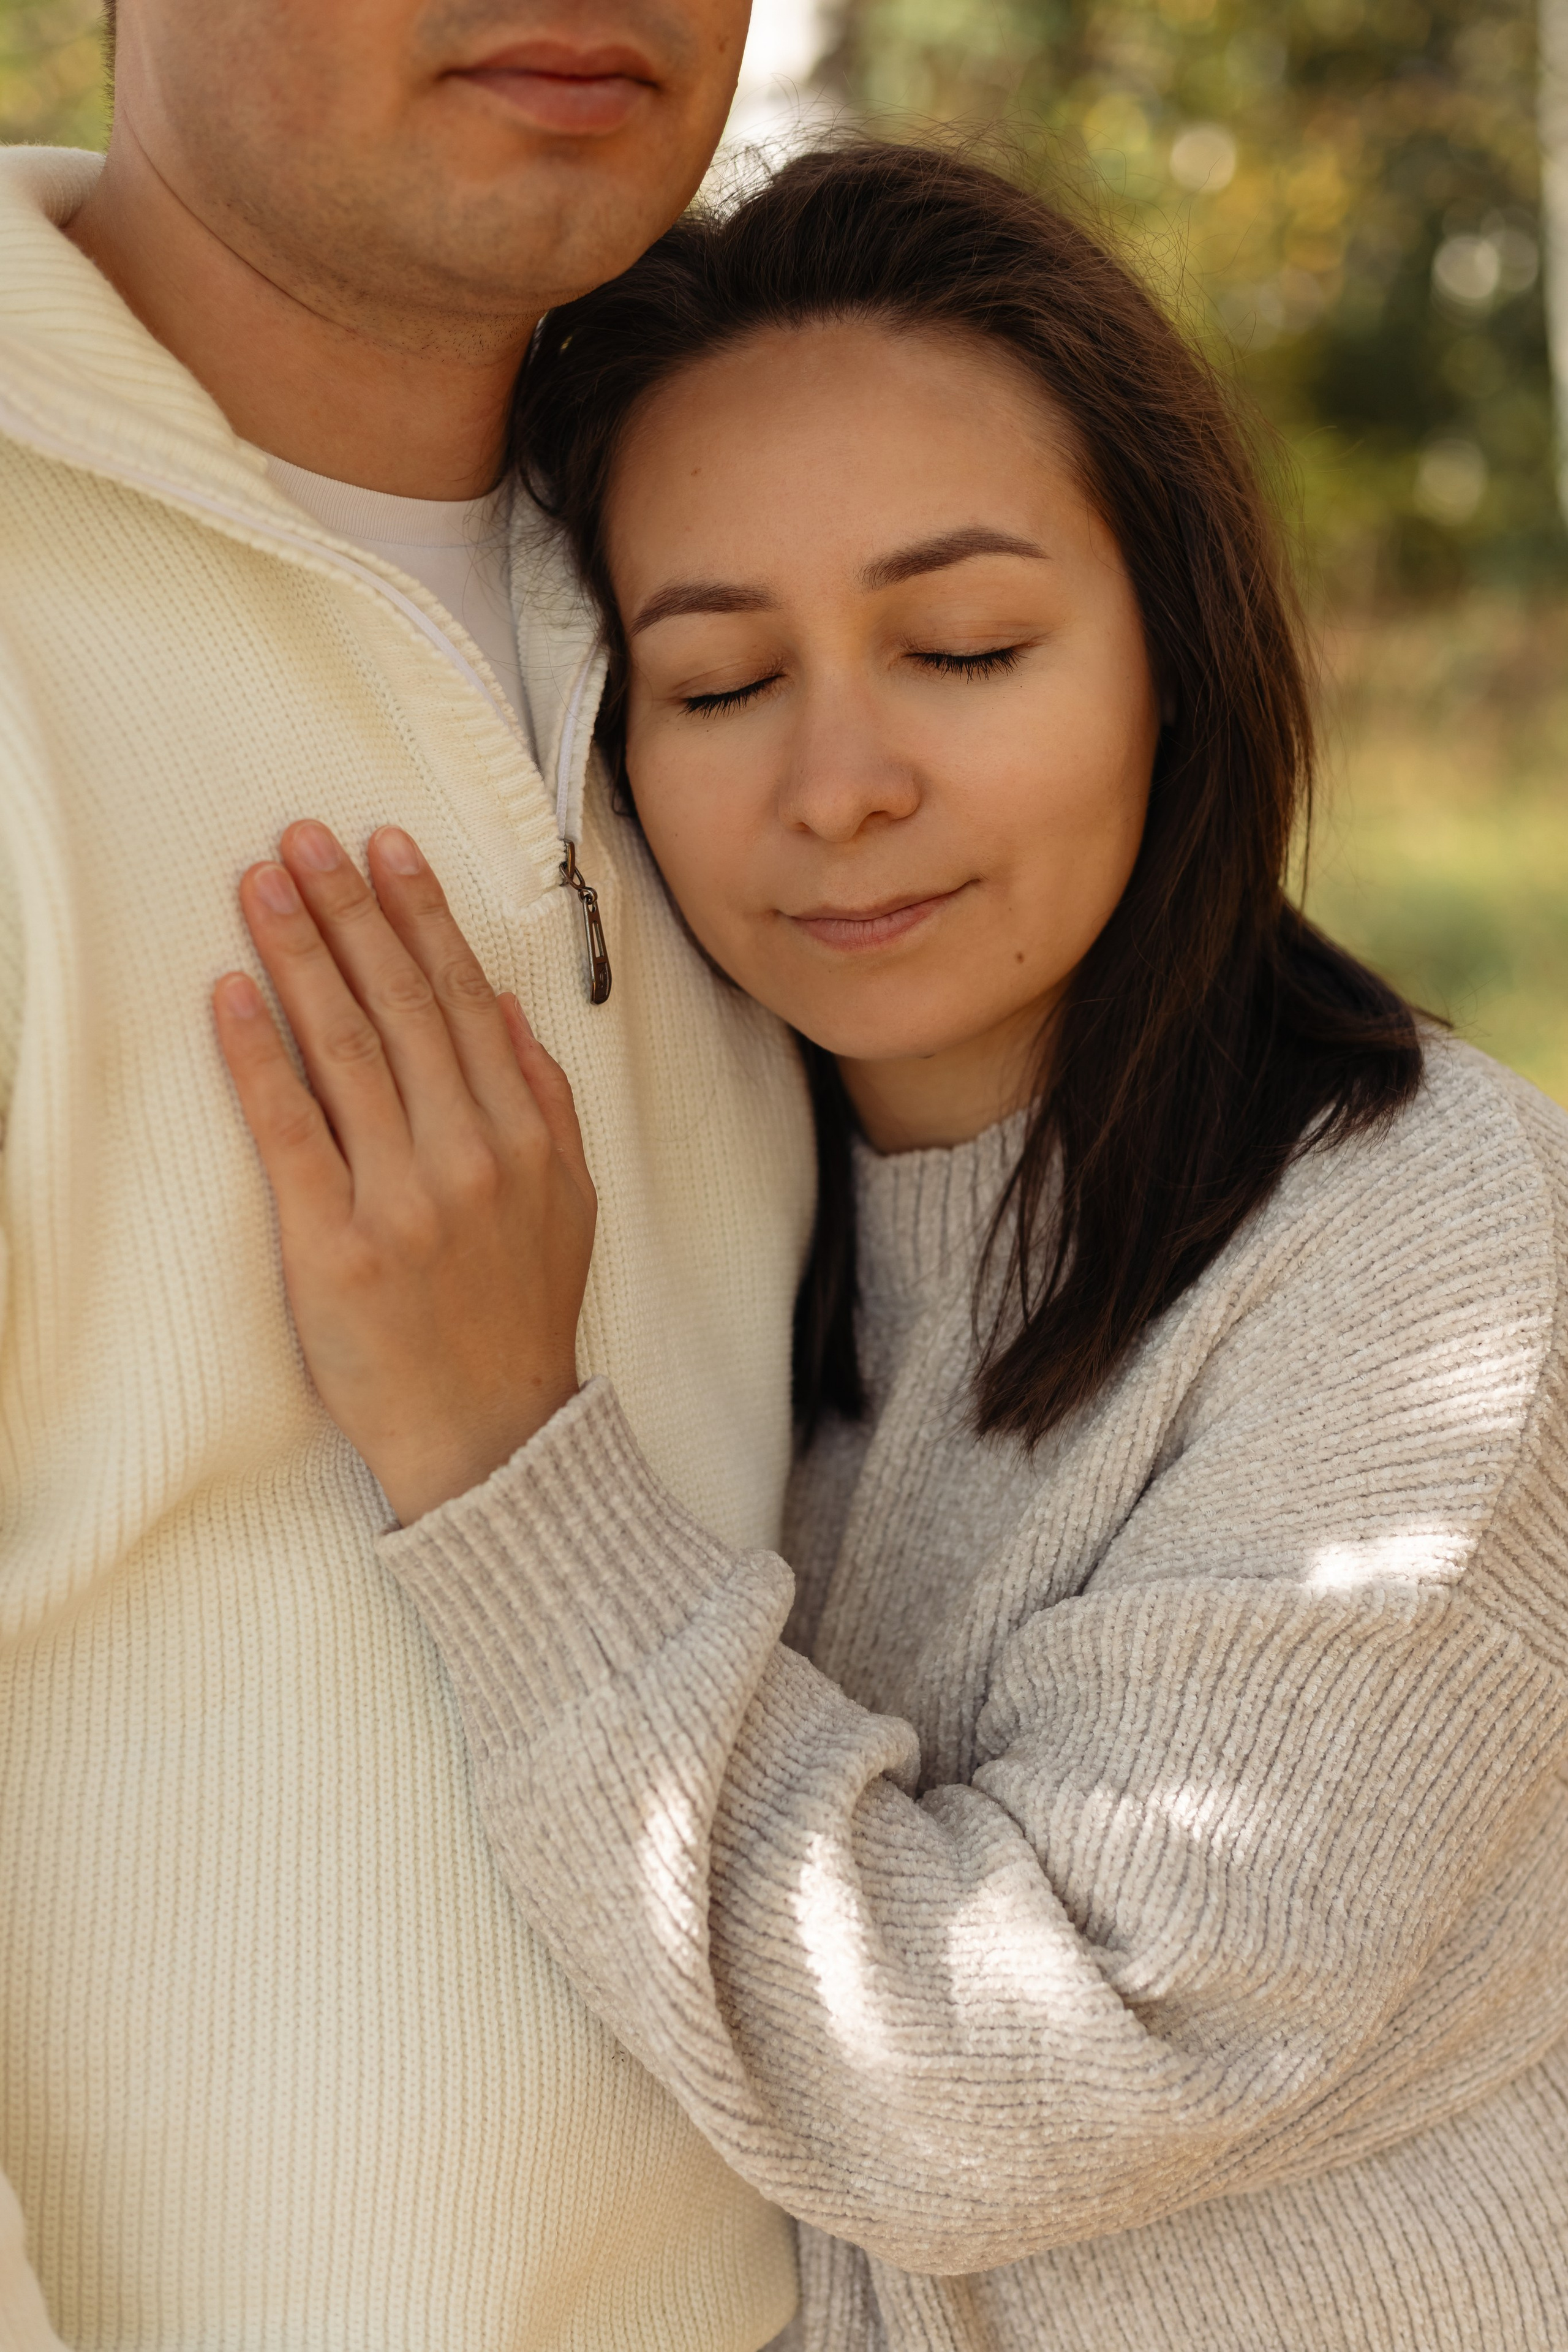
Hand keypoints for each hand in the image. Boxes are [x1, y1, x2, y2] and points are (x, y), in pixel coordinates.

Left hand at [213, 820, 595, 1524]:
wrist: (492, 1439)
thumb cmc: (520, 1319)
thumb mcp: (570, 1204)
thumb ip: (544, 1104)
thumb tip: (508, 1011)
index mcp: (522, 1139)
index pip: (464, 1001)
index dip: (421, 915)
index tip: (385, 849)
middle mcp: (468, 1157)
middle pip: (402, 1006)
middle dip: (352, 912)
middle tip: (305, 839)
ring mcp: (403, 1200)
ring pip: (347, 1050)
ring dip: (302, 956)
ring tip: (264, 887)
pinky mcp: (335, 1249)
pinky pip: (292, 1132)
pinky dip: (259, 1057)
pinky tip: (233, 994)